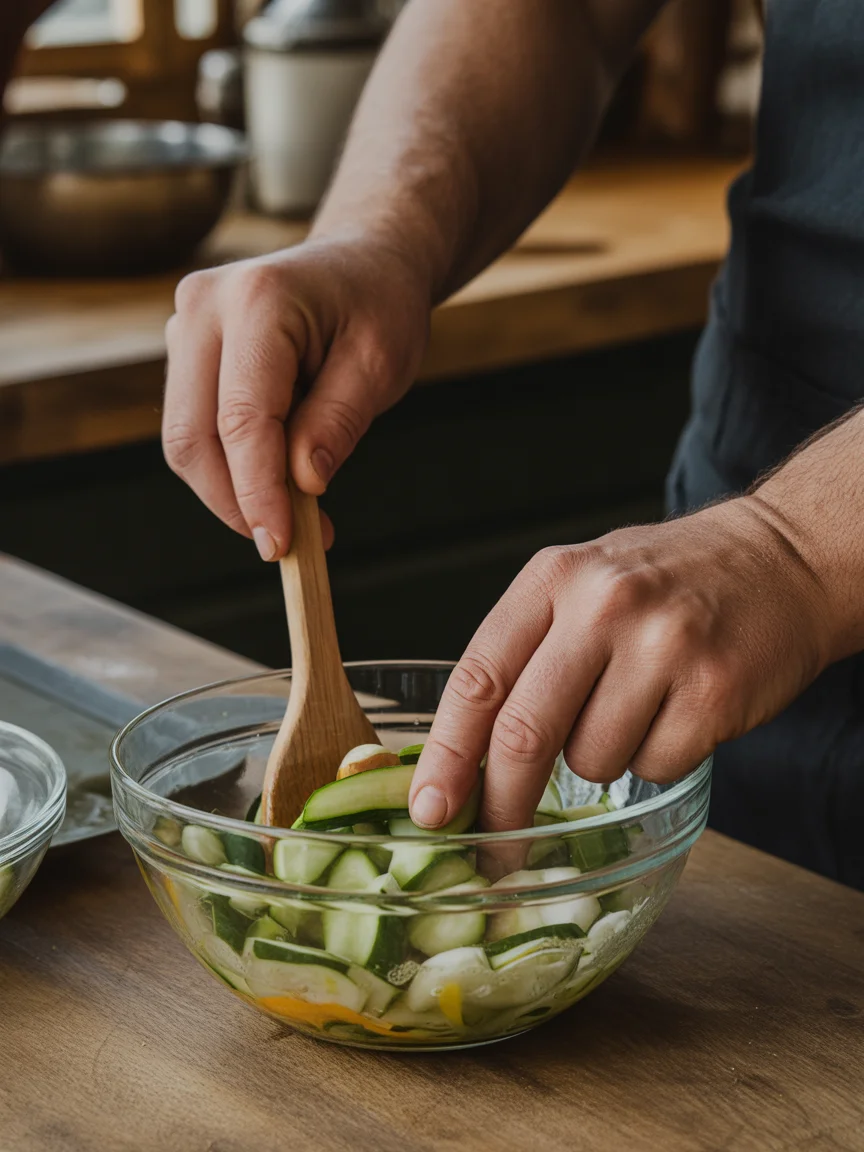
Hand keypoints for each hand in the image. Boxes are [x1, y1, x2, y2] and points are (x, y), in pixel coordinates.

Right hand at [162, 238, 429, 557]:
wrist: (361, 262)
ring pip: (185, 439)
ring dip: (232, 491)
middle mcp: (203, 306)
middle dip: (235, 502)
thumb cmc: (379, 305)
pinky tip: (278, 479)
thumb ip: (338, 421)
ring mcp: (184, 327)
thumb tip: (301, 482)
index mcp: (257, 299)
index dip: (257, 491)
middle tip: (288, 544)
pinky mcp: (185, 352)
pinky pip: (194, 428)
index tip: (282, 543)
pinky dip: (231, 468)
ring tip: (297, 513)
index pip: (242, 418)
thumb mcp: (381, 363)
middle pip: (192, 435)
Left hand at [409, 497, 832, 831]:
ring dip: (599, 760)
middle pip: (525, 733)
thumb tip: (463, 752)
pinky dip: (655, 759)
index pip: (478, 677)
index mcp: (555, 577)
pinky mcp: (714, 691)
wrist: (781, 559)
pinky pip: (654, 768)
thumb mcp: (581, 582)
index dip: (446, 754)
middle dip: (503, 804)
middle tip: (497, 844)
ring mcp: (663, 647)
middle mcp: (604, 606)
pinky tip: (676, 711)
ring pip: (591, 761)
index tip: (429, 808)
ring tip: (634, 706)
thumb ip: (525, 648)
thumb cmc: (666, 580)